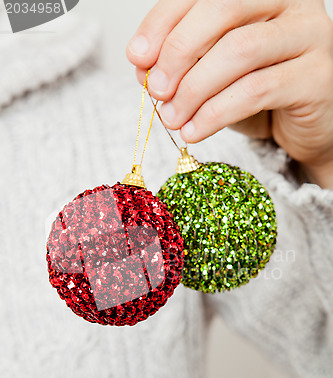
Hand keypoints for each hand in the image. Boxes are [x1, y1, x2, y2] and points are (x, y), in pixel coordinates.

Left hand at [127, 0, 332, 188]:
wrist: (305, 128)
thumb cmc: (259, 94)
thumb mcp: (214, 74)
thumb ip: (183, 63)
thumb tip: (142, 67)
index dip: (163, 21)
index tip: (137, 57)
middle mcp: (290, 3)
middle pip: (223, 9)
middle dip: (179, 51)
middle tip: (156, 89)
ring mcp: (309, 36)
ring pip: (240, 50)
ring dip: (194, 89)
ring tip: (172, 118)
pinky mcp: (316, 77)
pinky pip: (257, 91)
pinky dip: (216, 113)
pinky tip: (194, 131)